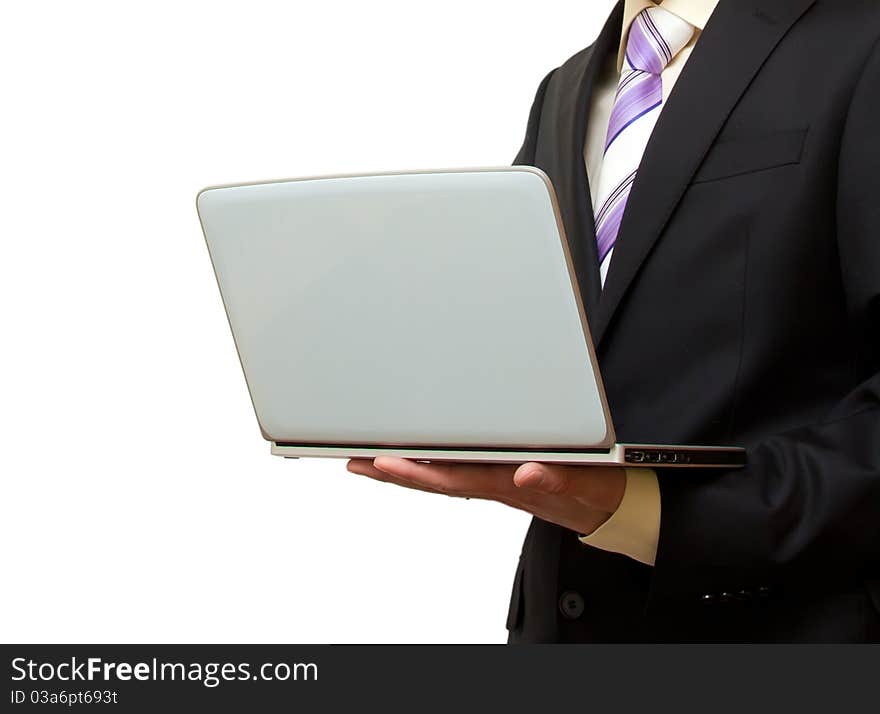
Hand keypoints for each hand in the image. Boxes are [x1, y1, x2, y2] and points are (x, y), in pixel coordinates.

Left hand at [346, 457, 626, 536]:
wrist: (614, 506)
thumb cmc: (599, 491)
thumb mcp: (588, 484)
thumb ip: (559, 479)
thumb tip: (527, 472)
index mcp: (510, 482)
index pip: (454, 478)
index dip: (416, 471)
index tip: (382, 462)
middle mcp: (496, 482)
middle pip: (435, 479)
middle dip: (393, 471)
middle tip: (355, 460)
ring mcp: (496, 481)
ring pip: (441, 477)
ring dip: (404, 470)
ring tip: (369, 460)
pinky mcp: (502, 475)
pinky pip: (457, 473)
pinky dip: (430, 468)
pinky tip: (415, 461)